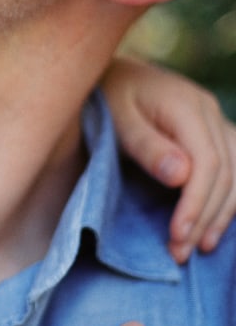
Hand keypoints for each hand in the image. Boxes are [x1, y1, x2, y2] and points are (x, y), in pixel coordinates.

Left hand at [102, 55, 235, 260]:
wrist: (103, 72)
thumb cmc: (103, 95)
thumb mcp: (114, 117)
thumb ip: (145, 145)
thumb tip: (183, 176)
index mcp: (187, 105)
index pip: (209, 163)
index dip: (197, 204)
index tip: (178, 236)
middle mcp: (208, 110)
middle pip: (226, 172)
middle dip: (206, 217)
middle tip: (181, 253)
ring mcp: (213, 119)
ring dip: (222, 213)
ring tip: (202, 247)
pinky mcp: (210, 130)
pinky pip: (234, 166)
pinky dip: (229, 196)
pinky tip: (215, 222)